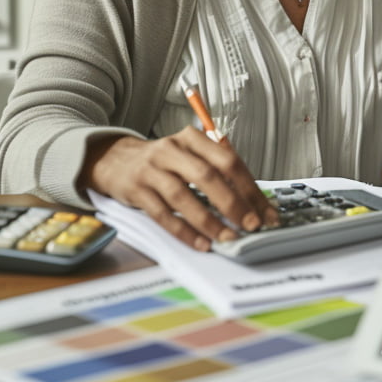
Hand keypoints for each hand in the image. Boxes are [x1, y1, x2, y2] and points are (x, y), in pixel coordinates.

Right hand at [81, 128, 278, 250]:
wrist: (115, 160)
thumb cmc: (164, 161)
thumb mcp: (190, 154)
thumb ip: (217, 170)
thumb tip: (251, 201)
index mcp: (193, 138)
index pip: (228, 161)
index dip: (250, 188)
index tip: (266, 211)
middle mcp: (172, 150)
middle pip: (208, 176)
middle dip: (233, 203)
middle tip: (251, 225)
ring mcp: (152, 170)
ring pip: (184, 197)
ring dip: (209, 220)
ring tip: (228, 237)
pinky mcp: (136, 191)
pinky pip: (163, 214)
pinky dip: (184, 231)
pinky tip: (201, 243)